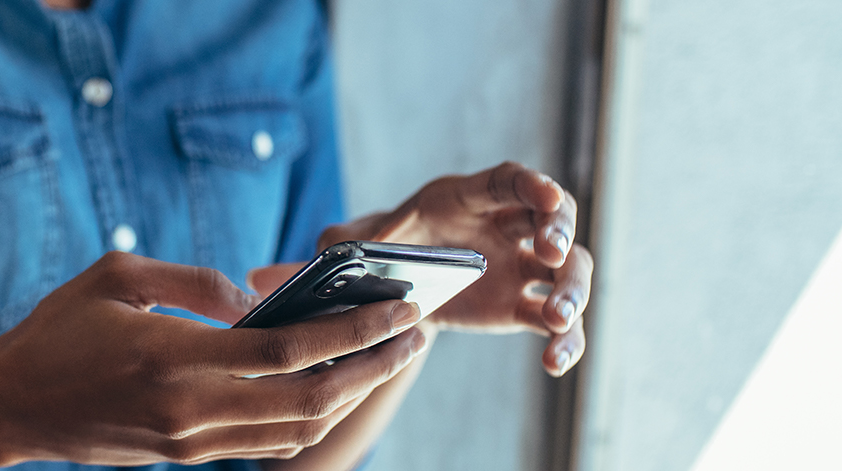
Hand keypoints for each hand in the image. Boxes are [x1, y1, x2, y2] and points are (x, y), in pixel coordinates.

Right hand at [0, 252, 430, 465]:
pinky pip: (266, 441)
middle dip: (373, 366)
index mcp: (177, 358)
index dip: (354, 330)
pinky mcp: (185, 456)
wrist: (9, 406)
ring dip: (350, 395)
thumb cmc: (57, 331)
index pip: (291, 350)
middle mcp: (193, 409)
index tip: (398, 307)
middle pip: (311, 397)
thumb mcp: (118, 277)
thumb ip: (194, 280)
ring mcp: (192, 441)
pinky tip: (331, 386)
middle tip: (414, 334)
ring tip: (384, 358)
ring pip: (296, 428)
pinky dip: (310, 416)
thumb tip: (253, 299)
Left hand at [315, 162, 590, 375]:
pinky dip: (565, 340)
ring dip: (572, 290)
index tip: (548, 195)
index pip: (509, 181)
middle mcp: (505, 227)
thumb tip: (301, 258)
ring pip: (567, 270)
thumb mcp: (353, 242)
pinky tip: (555, 362)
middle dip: (559, 232)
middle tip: (551, 252)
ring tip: (556, 317)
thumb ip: (336, 243)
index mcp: (467, 199)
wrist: (392, 287)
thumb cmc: (378, 249)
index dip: (533, 184)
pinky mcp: (520, 306)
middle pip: (554, 219)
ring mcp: (520, 266)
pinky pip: (556, 322)